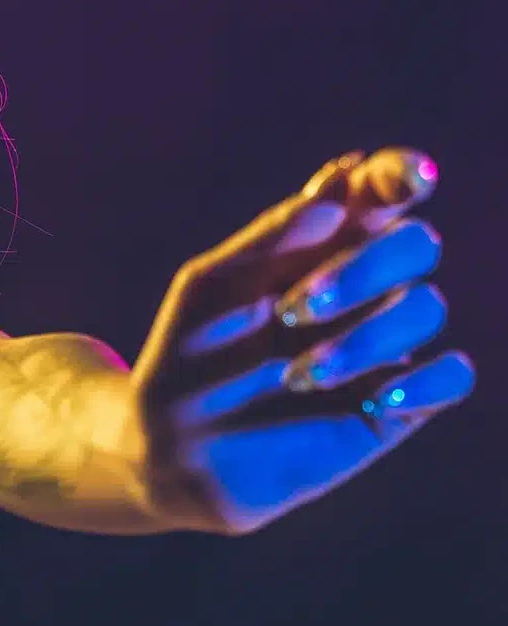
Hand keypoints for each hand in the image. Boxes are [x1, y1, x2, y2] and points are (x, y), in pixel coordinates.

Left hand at [124, 149, 475, 534]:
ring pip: (426, 308)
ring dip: (365, 336)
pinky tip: (376, 398)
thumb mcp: (211, 288)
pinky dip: (427, 380)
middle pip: (414, 243)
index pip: (379, 193)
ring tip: (297, 375)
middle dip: (364, 267)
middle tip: (291, 311)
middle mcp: (360, 288)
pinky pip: (453, 376)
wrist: (173, 451)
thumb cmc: (185, 357)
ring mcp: (380, 346)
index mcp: (317, 245)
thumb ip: (273, 236)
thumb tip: (342, 183)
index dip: (401, 175)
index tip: (412, 176)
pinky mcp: (394, 406)